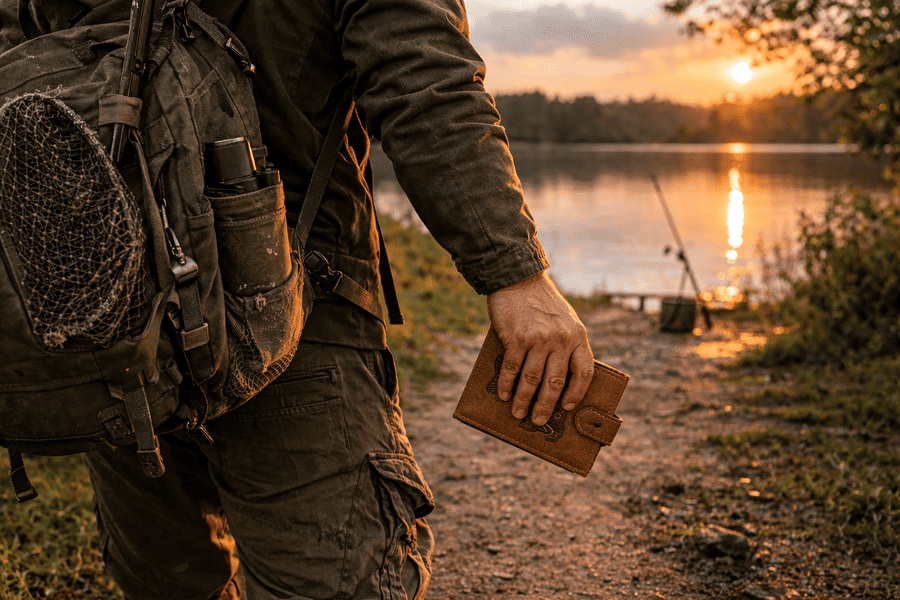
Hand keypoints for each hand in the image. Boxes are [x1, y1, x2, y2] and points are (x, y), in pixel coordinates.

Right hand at [486, 271, 593, 425]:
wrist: (518, 279)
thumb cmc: (542, 303)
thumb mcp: (565, 320)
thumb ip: (566, 344)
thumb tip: (558, 381)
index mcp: (578, 336)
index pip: (584, 372)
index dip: (577, 393)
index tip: (567, 406)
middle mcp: (561, 339)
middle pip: (555, 383)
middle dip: (546, 406)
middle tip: (539, 420)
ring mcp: (538, 339)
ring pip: (532, 380)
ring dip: (524, 400)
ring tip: (518, 413)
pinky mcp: (516, 338)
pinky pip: (512, 369)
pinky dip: (507, 385)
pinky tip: (504, 394)